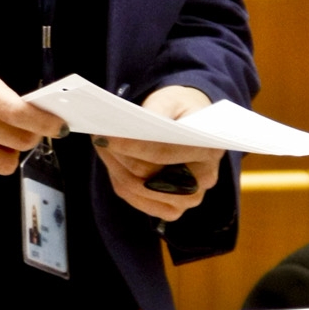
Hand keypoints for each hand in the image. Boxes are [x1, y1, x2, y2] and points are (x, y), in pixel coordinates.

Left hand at [93, 85, 223, 223]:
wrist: (192, 127)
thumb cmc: (179, 111)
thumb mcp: (170, 100)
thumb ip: (154, 111)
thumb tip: (131, 126)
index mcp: (209, 149)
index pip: (164, 153)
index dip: (131, 145)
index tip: (106, 136)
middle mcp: (204, 180)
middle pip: (148, 177)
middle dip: (119, 157)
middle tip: (98, 137)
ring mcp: (189, 199)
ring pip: (138, 190)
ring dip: (115, 167)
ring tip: (101, 145)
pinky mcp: (172, 209)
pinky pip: (137, 200)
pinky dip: (120, 180)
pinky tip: (112, 161)